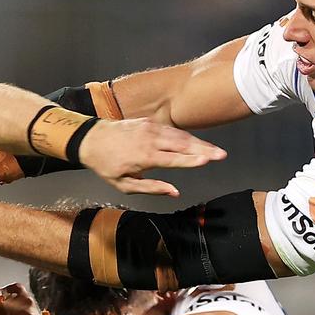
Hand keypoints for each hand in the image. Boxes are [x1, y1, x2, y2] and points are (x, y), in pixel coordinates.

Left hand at [78, 118, 225, 196]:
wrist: (92, 138)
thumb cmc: (107, 164)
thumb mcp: (124, 185)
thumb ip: (151, 188)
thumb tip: (175, 192)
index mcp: (144, 156)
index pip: (174, 159)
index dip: (192, 160)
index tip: (208, 161)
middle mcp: (150, 139)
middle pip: (183, 144)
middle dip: (204, 149)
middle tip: (222, 155)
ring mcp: (150, 128)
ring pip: (180, 135)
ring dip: (200, 142)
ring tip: (216, 150)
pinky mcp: (150, 122)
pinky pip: (172, 129)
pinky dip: (187, 136)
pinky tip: (198, 143)